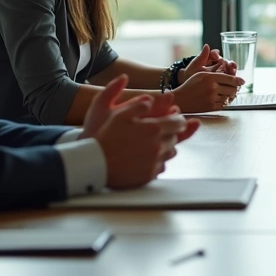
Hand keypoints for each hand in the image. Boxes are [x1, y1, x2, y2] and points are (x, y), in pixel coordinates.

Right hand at [81, 77, 201, 188]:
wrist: (95, 163)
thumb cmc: (106, 137)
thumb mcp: (119, 113)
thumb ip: (139, 104)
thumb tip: (151, 99)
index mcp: (153, 129)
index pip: (178, 122)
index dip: (179, 119)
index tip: (176, 119)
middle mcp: (158, 146)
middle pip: (175, 138)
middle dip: (171, 133)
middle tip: (162, 131)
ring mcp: (154, 162)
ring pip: (171, 153)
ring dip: (166, 147)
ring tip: (155, 144)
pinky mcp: (149, 175)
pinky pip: (162, 167)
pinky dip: (158, 161)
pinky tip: (148, 157)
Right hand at [173, 71, 243, 112]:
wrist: (181, 99)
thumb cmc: (190, 85)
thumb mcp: (201, 74)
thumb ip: (216, 74)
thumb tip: (231, 76)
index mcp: (210, 77)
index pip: (230, 79)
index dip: (238, 80)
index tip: (242, 81)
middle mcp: (212, 88)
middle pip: (232, 89)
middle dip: (235, 88)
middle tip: (234, 88)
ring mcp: (212, 98)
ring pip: (229, 97)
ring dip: (230, 96)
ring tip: (227, 93)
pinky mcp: (211, 107)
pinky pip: (224, 104)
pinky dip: (224, 102)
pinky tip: (221, 99)